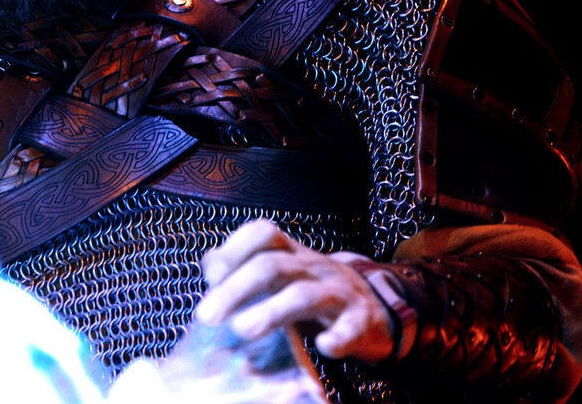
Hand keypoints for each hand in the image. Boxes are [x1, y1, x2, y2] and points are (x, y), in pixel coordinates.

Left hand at [196, 218, 395, 364]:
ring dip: (272, 312)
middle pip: (272, 267)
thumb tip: (210, 266)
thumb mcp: (282, 273)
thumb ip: (245, 267)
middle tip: (207, 315)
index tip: (211, 278)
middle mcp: (313, 266)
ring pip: (304, 295)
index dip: (234, 250)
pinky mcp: (361, 321)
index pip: (263, 234)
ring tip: (243, 330)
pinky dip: (337, 338)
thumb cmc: (314, 290)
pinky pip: (350, 327)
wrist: (374, 307)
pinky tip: (322, 348)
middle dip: (236, 289)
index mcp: (291, 253)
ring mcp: (339, 292)